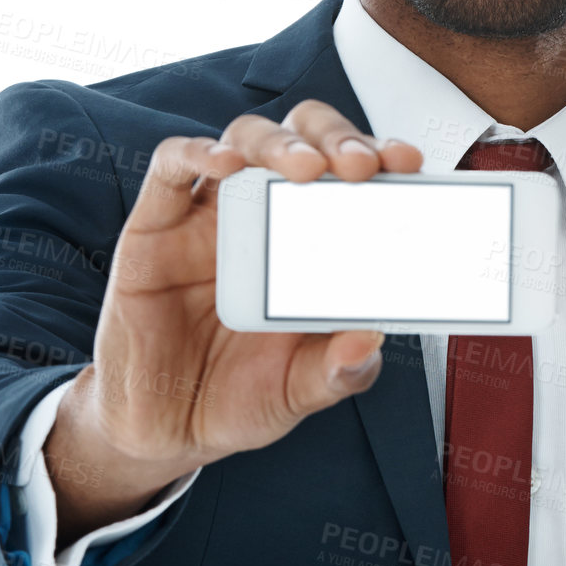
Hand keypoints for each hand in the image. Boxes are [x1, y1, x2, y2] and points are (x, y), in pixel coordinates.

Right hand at [43, 100, 421, 542]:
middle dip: (337, 137)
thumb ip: (338, 370)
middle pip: (305, 138)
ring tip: (305, 168)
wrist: (164, 428)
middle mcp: (266, 213)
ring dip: (279, 142)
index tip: (409, 162)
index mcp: (313, 239)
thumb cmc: (240, 395)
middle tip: (361, 165)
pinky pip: (173, 166)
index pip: (352, 173)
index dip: (380, 156)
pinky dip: (198, 152)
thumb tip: (369, 340)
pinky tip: (225, 165)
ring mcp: (211, 213)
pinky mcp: (156, 223)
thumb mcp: (301, 389)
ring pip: (246, 138)